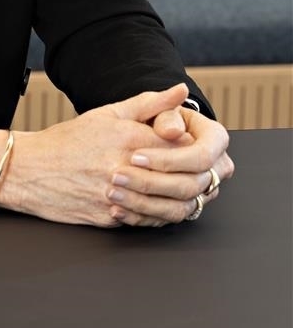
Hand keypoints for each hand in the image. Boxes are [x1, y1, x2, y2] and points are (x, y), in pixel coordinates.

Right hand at [0, 84, 204, 227]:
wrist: (29, 170)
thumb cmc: (68, 140)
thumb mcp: (108, 113)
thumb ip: (148, 103)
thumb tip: (179, 91)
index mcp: (129, 138)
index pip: (184, 147)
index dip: (200, 150)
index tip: (202, 150)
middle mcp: (126, 168)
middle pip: (182, 179)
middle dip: (199, 179)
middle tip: (206, 175)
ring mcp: (119, 197)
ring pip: (171, 207)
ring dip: (185, 202)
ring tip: (188, 193)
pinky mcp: (110, 219)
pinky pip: (148, 222)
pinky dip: (161, 217)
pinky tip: (164, 207)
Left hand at [106, 92, 233, 227]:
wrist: (151, 136)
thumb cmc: (157, 118)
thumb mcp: (155, 107)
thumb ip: (162, 109)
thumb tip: (173, 129)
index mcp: (215, 139)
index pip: (201, 155)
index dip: (169, 159)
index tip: (135, 156)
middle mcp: (214, 170)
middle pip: (189, 185)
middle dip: (150, 182)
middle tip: (118, 175)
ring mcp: (201, 193)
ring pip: (178, 208)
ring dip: (142, 202)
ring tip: (113, 193)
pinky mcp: (184, 208)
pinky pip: (166, 220)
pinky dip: (139, 216)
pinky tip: (117, 208)